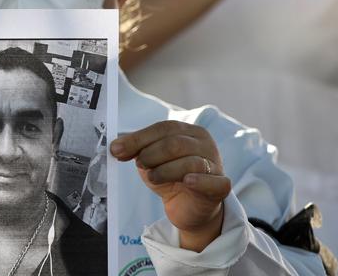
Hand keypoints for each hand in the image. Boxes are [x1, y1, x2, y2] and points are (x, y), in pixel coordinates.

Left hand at [111, 121, 230, 251]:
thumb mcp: (151, 162)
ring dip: (165, 171)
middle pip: (176, 143)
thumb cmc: (171, 178)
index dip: (139, 138)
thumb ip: (136, 150)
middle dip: (151, 154)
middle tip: (139, 165)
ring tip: (153, 178)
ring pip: (190, 162)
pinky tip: (187, 181)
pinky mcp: (221, 187)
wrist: (188, 208)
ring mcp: (216, 165)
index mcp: (190, 132)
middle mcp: (206, 144)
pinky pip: (212, 181)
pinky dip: (199, 180)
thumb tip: (116, 146)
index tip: (117, 150)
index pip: (164, 128)